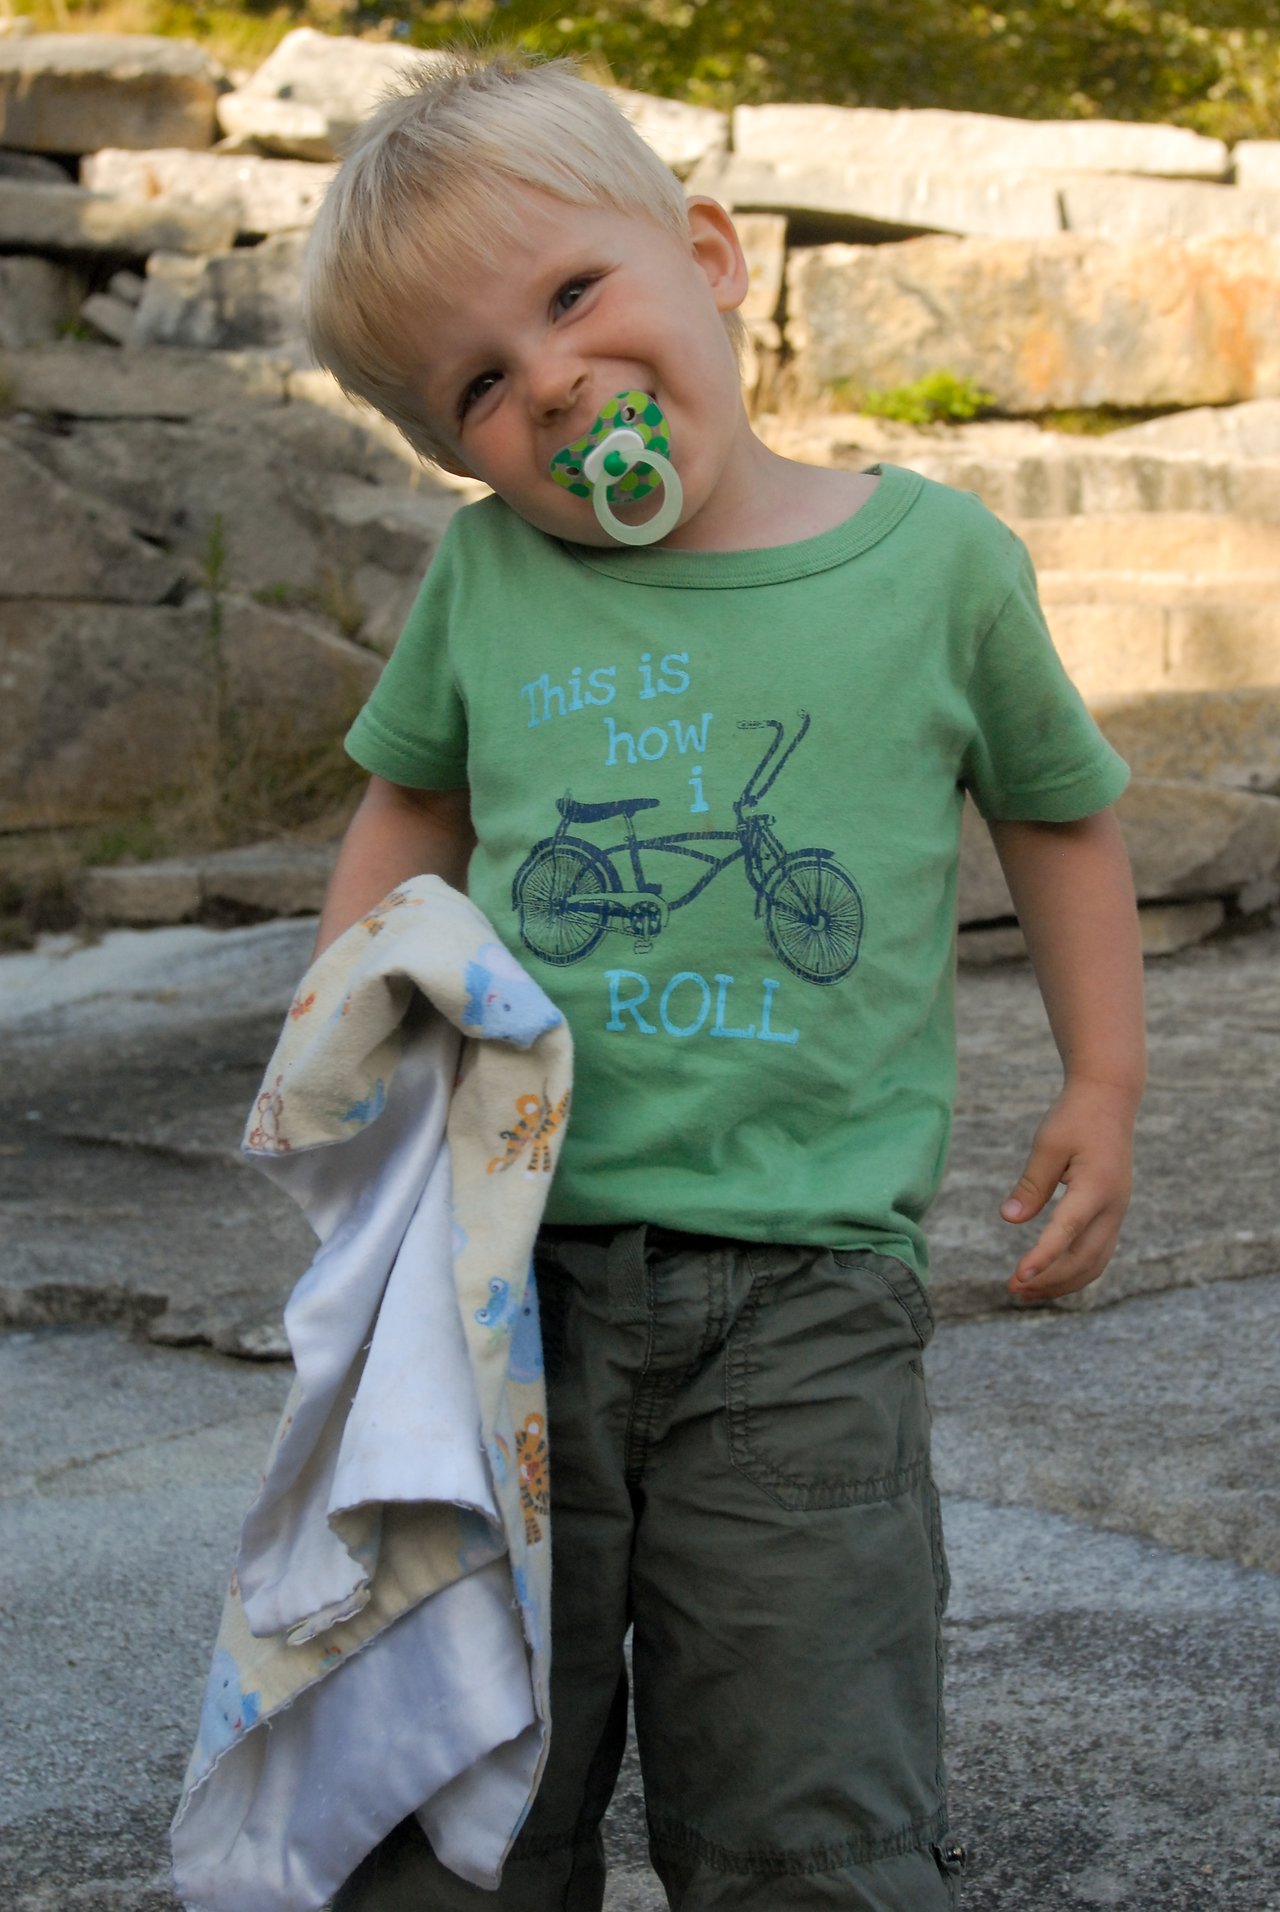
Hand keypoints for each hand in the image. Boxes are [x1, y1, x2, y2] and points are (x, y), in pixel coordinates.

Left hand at [1000, 1077, 1138, 1301]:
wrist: (1109, 1100)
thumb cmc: (1074, 1117)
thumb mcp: (1047, 1145)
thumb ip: (1031, 1185)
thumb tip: (1010, 1220)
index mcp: (1096, 1188)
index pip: (1067, 1231)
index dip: (1043, 1258)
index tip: (1018, 1276)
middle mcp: (1114, 1207)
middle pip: (1084, 1259)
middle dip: (1048, 1280)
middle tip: (1010, 1289)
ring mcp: (1117, 1213)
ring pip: (1094, 1263)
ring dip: (1061, 1282)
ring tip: (1024, 1292)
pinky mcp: (1113, 1213)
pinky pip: (1097, 1253)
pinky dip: (1073, 1271)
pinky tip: (1047, 1276)